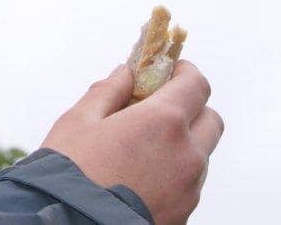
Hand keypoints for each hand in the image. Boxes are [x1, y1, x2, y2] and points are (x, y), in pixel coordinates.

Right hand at [40, 60, 222, 224]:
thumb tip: (126, 73)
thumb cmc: (70, 172)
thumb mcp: (79, 121)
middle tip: (159, 109)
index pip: (197, 84)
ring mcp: (189, 188)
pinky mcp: (184, 214)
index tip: (169, 70)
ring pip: (200, 155)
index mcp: (163, 122)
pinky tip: (142, 177)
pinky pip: (189, 184)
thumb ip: (108, 91)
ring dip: (183, 144)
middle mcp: (187, 154)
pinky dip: (175, 173)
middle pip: (210, 119)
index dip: (185, 72)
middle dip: (190, 108)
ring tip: (144, 149)